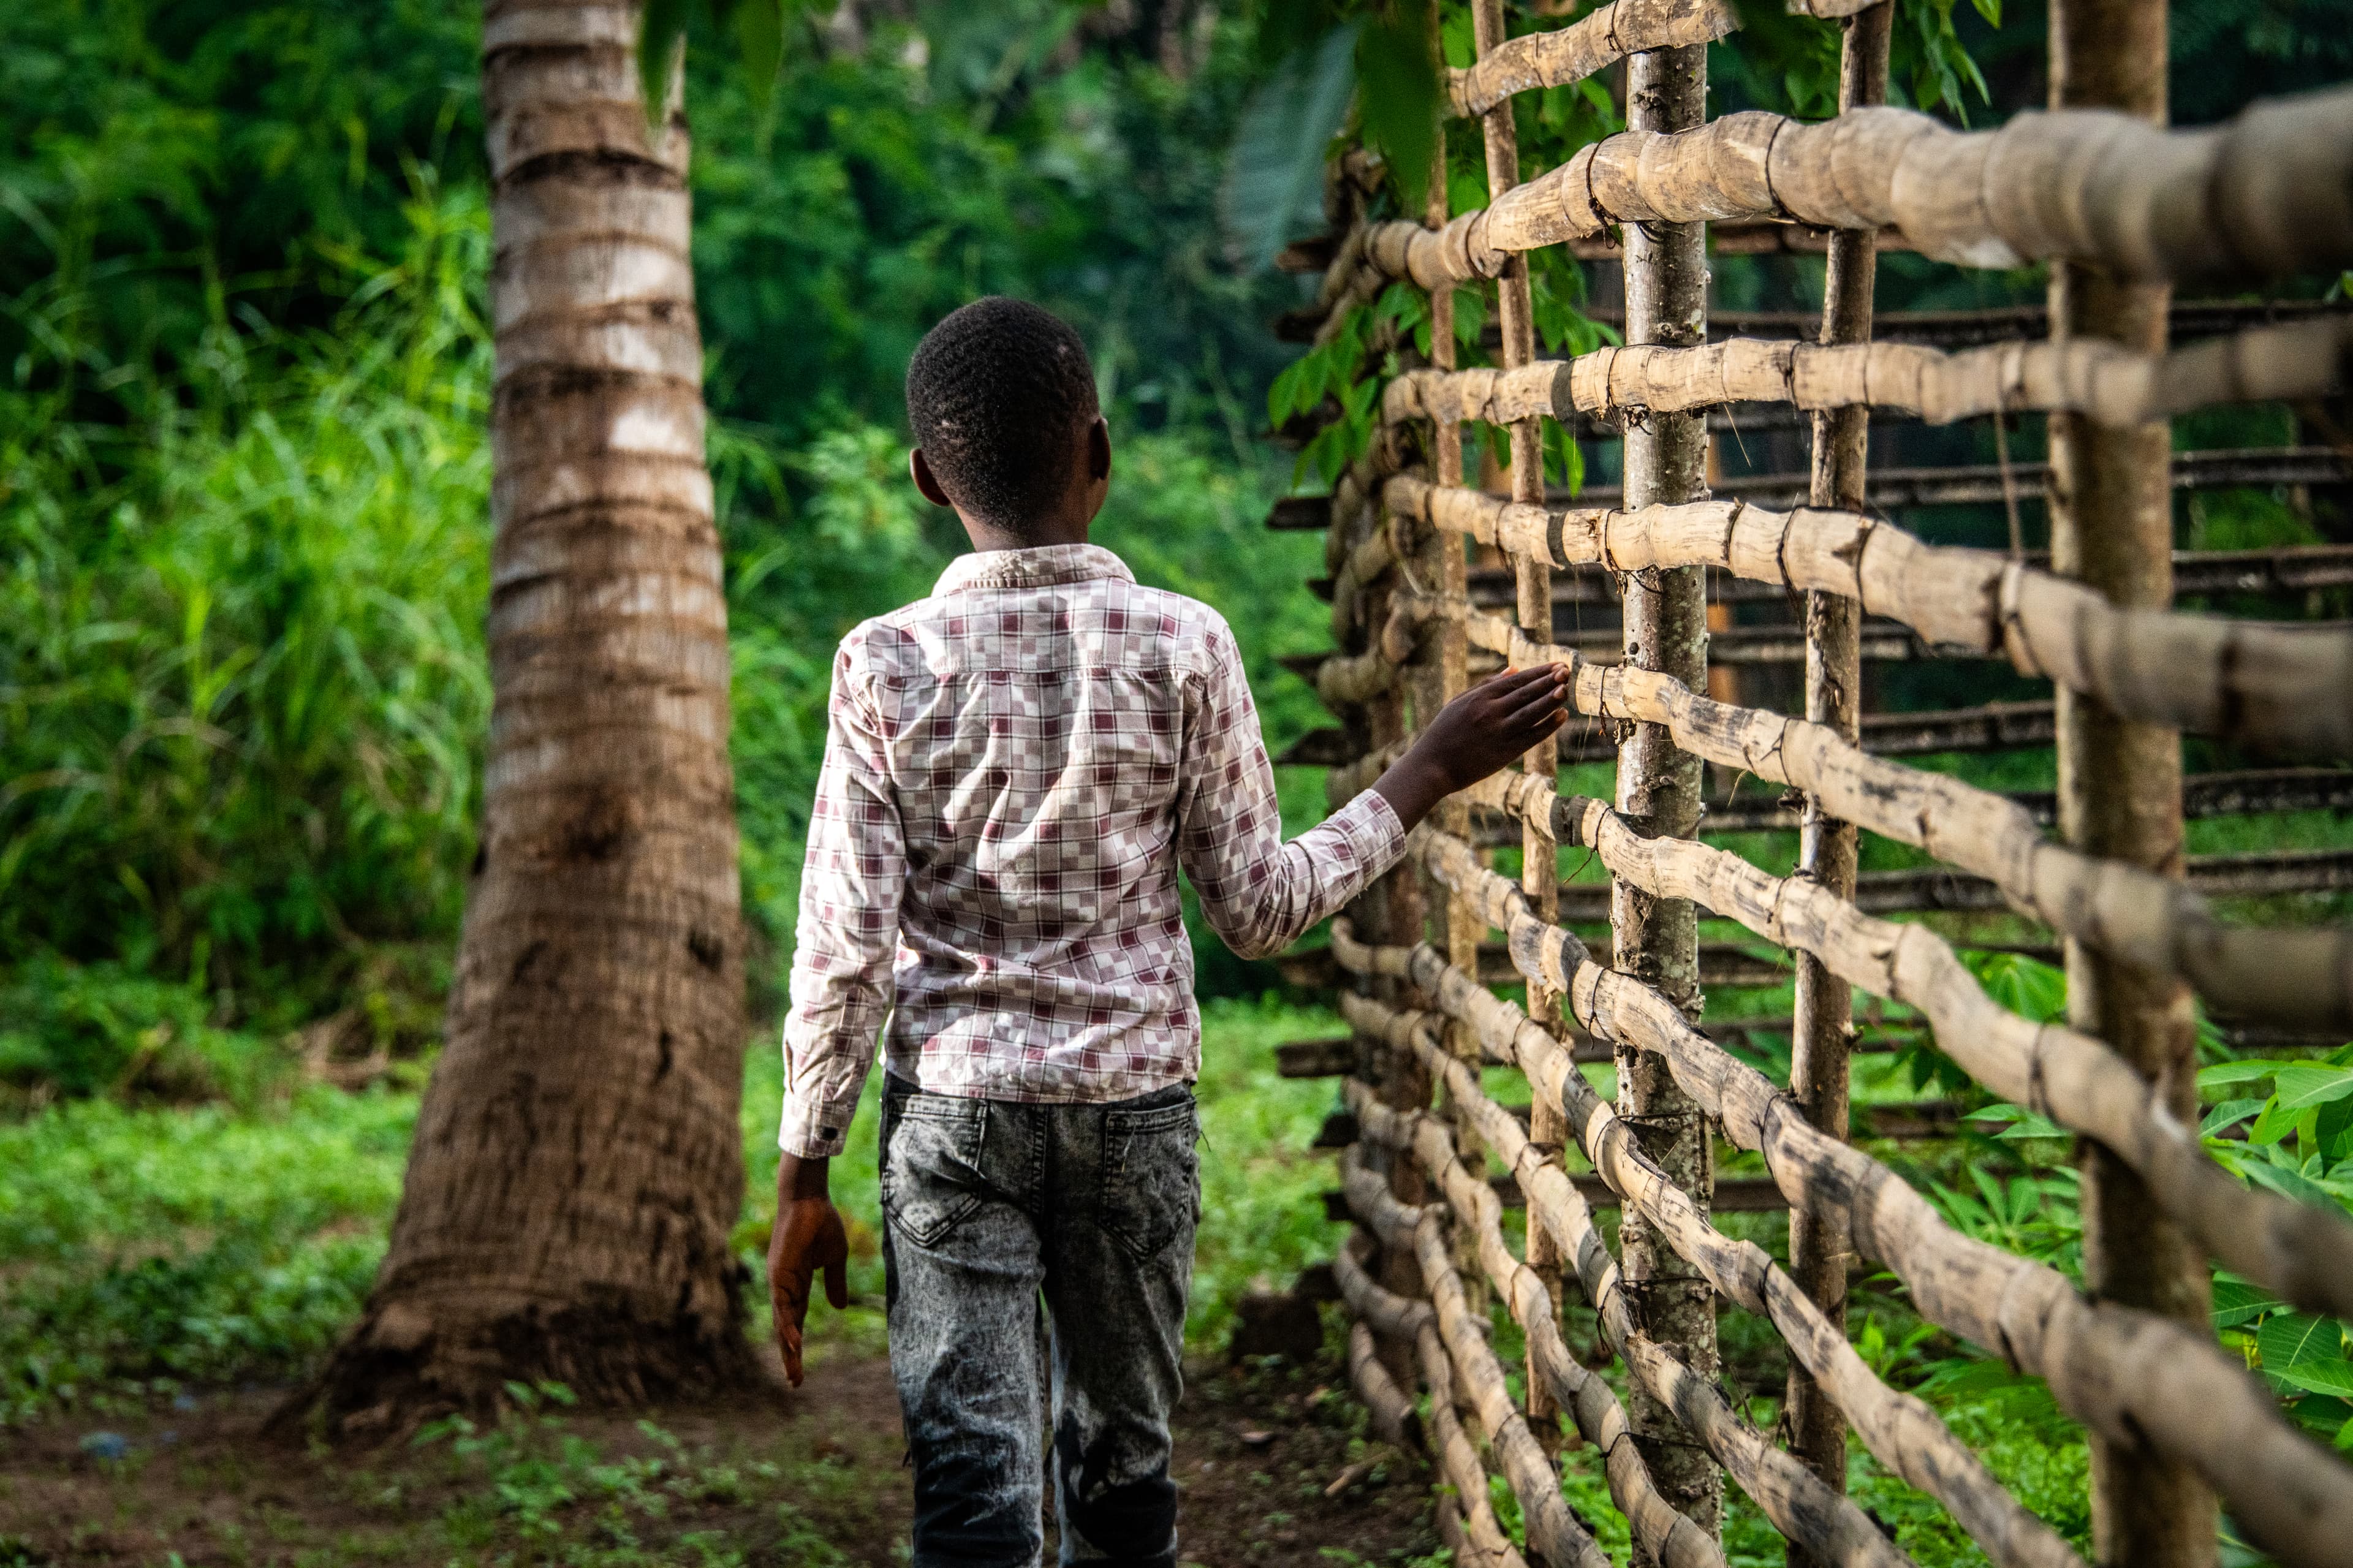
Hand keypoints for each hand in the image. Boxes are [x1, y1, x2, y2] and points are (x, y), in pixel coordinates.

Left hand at [768, 1154, 848, 1387]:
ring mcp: (780, 1282)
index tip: (799, 1369)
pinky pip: (783, 1305)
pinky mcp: (779, 1274)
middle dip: (789, 1356)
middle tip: (794, 1383)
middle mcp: (785, 1287)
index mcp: (797, 1285)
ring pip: (782, 1322)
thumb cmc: (821, 1222)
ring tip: (793, 1372)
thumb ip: (835, 1283)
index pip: (796, 1322)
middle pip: (787, 1328)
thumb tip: (839, 1307)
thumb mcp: (834, 1259)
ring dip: (788, 1348)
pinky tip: (793, 1343)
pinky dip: (787, 1325)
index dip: (797, 1345)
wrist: (809, 1199)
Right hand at [1371, 662, 1569, 831]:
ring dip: (1551, 700)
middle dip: (1549, 681)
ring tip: (1566, 689)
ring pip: (1532, 712)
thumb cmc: (1443, 733)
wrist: (1432, 766)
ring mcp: (1499, 732)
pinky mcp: (1504, 752)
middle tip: (1567, 671)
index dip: (1539, 672)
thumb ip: (1486, 684)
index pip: (1517, 680)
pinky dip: (1548, 726)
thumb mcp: (1459, 702)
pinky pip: (1532, 736)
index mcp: (1480, 698)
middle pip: (1527, 693)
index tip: (1557, 665)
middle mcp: (1491, 712)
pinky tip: (1562, 716)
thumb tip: (1514, 669)